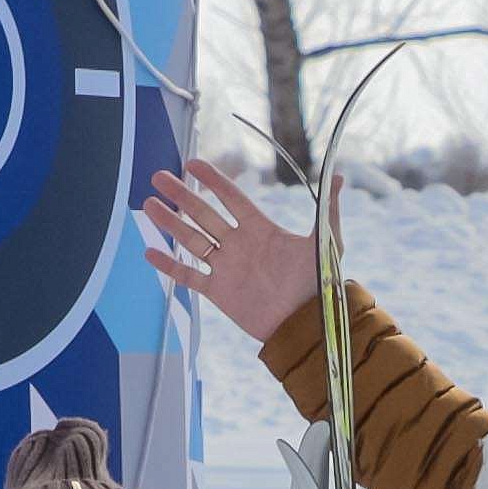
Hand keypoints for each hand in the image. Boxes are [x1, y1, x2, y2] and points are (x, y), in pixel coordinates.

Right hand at [135, 163, 323, 347]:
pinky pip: (189, 276)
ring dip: (170, 223)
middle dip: (182, 196)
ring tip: (149, 204)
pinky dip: (169, 265)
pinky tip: (149, 251)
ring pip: (191, 240)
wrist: (306, 324)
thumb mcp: (325, 244)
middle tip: (159, 177)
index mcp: (260, 229)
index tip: (193, 163)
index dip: (213, 181)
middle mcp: (239, 244)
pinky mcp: (218, 292)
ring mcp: (226, 267)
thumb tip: (338, 176)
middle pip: (204, 215)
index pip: (231, 198)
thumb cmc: (318, 284)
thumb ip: (328, 210)